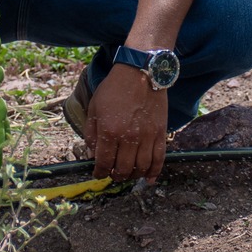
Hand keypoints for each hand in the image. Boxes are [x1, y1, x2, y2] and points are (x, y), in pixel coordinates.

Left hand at [87, 65, 168, 181]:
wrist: (140, 72)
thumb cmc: (114, 88)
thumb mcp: (94, 108)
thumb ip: (91, 134)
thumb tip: (92, 154)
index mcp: (109, 131)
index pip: (104, 163)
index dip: (100, 172)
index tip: (98, 173)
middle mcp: (129, 137)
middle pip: (123, 169)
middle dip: (116, 175)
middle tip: (113, 174)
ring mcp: (147, 136)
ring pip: (141, 167)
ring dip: (133, 175)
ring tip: (128, 174)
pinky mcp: (160, 133)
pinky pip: (159, 158)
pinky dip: (154, 172)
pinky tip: (148, 179)